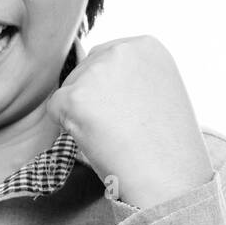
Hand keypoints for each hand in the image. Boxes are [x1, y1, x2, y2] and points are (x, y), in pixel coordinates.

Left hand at [46, 35, 213, 209]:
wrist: (170, 178)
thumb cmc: (167, 145)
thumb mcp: (158, 92)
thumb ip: (128, 76)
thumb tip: (93, 80)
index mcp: (145, 46)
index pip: (104, 59)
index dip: (110, 93)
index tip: (131, 112)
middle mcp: (121, 50)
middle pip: (82, 72)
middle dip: (93, 101)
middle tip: (123, 128)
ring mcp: (96, 71)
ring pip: (68, 92)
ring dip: (82, 116)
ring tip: (116, 134)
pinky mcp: (74, 97)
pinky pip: (55, 110)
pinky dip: (69, 129)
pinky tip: (99, 139)